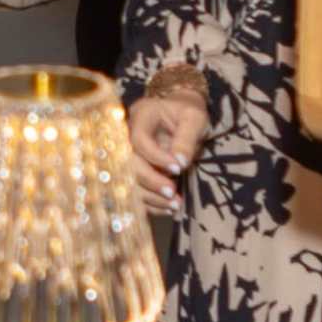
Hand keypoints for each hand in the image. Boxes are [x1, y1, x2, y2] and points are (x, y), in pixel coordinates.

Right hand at [126, 76, 206, 214]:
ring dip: (150, 197)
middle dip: (150, 181)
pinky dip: (150, 204)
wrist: (180, 115)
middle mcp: (127, 136)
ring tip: (174, 205)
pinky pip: (135, 191)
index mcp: (141, 116)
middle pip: (128, 162)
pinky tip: (168, 208)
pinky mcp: (134, 170)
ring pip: (128, 180)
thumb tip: (180, 163)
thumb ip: (187, 138)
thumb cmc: (188, 113)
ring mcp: (128, 154)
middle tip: (172, 192)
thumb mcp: (194, 119)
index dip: (155, 157)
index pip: (139, 139)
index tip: (178, 169)